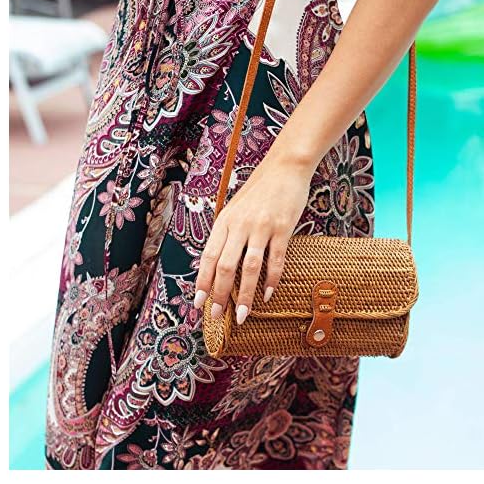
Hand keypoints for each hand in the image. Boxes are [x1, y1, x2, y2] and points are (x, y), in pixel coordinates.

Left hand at [192, 151, 313, 324]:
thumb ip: (227, 233)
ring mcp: (261, 226)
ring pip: (249, 267)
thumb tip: (217, 265)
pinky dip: (271, 280)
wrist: (285, 167)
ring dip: (244, 294)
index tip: (198, 303)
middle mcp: (239, 225)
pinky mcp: (282, 228)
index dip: (202, 282)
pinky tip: (267, 295)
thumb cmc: (260, 190)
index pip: (207, 256)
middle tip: (217, 316)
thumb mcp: (235, 209)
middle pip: (224, 266)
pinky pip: (276, 259)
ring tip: (242, 315)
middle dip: (219, 295)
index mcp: (224, 220)